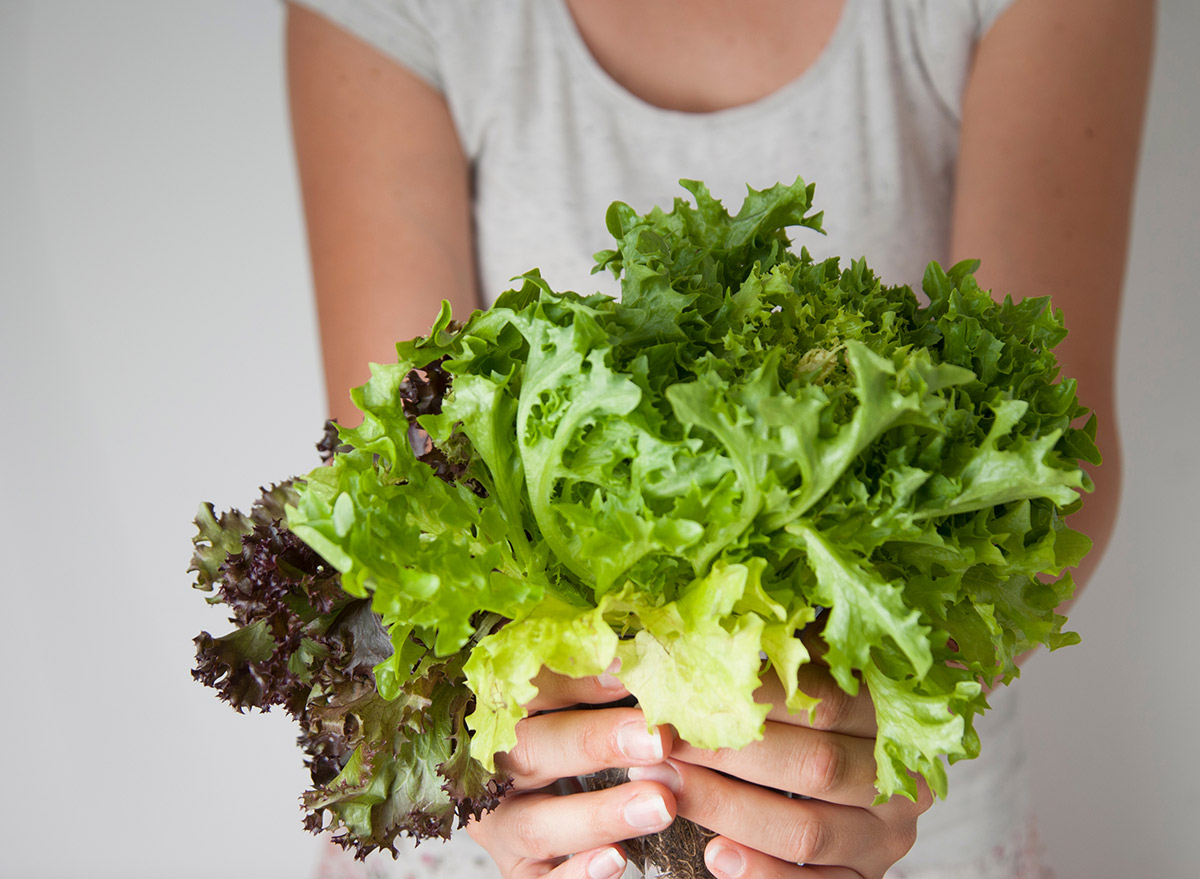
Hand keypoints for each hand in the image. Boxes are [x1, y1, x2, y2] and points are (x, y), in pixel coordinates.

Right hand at [467, 668, 677, 878]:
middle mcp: (487, 769)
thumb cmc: (558, 732)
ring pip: (537, 823)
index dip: (577, 679)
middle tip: (656, 739)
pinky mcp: (518, 869)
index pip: (528, 688)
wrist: (522, 797)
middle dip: (595, 743)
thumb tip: (639, 660)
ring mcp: (499, 825)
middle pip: (531, 750)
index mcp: (494, 712)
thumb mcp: (564, 699)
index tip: (632, 674)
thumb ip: (591, 680)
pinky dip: (577, 874)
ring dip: (599, 814)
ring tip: (659, 804)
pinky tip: (617, 860)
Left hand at [645, 639, 932, 878]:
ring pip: (806, 830)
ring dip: (728, 810)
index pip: (825, 701)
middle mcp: (900, 780)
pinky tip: (715, 854)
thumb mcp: (819, 672)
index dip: (750, 695)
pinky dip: (763, 873)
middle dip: (728, 754)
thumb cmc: (821, 712)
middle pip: (814, 766)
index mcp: (893, 716)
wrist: (866, 775)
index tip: (685, 686)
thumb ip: (783, 650)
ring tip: (666, 788)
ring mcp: (886, 837)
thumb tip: (707, 623)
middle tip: (660, 740)